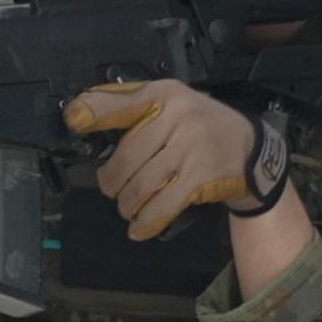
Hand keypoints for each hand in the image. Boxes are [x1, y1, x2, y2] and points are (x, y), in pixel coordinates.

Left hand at [62, 80, 284, 240]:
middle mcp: (178, 116)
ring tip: (127, 206)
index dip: (94, 111)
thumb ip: (133, 108)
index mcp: (164, 94)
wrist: (250, 149)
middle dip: (112, 181)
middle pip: (126, 157)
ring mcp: (191, 147)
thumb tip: (83, 119)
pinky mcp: (200, 177)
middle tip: (112, 188)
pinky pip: (162, 205)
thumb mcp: (172, 103)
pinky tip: (138, 226)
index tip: (72, 121)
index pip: (123, 101)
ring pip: (140, 185)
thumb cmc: (200, 125)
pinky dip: (145, 221)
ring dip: (127, 203)